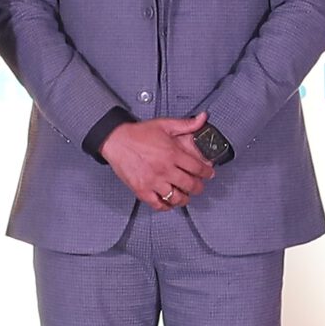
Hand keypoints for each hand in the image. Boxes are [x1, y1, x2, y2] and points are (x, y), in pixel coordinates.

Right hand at [99, 113, 214, 209]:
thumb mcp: (164, 125)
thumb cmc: (138, 134)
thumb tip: (203, 118)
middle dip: (198, 187)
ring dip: (184, 199)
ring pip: (176, 198)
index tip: (208, 174)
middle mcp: (164, 170)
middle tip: (198, 186)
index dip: (207, 173)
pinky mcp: (142, 190)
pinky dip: (166, 206)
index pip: (197, 168)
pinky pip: (158, 205)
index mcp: (172, 154)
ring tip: (185, 196)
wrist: (116, 141)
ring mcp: (153, 182)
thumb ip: (186, 124)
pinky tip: (168, 202)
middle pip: (190, 185)